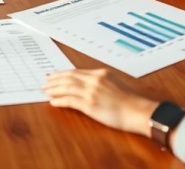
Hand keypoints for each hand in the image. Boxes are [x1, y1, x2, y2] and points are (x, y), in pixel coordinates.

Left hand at [42, 69, 157, 136]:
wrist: (139, 111)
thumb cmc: (132, 101)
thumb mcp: (116, 84)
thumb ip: (103, 82)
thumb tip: (91, 84)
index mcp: (101, 73)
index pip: (76, 72)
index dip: (63, 74)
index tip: (54, 75)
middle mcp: (94, 80)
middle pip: (68, 77)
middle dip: (54, 79)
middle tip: (45, 82)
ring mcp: (91, 91)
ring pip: (66, 87)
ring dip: (53, 89)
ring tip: (45, 91)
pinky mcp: (90, 104)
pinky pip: (69, 101)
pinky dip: (59, 101)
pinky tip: (53, 102)